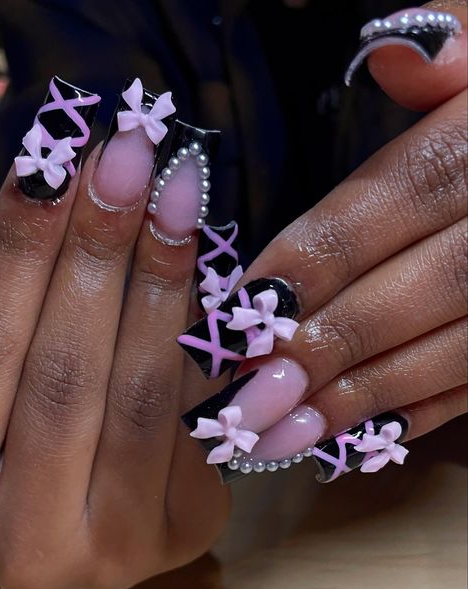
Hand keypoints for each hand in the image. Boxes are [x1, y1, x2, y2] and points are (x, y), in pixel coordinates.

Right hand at [0, 81, 228, 588]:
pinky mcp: (183, 528)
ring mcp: (111, 541)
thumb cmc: (27, 445)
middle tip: (131, 155)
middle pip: (63, 370)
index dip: (23, 244)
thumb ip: (25, 315)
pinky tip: (213, 271)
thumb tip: (56, 198)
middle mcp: (20, 534)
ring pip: (138, 394)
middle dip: (97, 250)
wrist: (72, 537)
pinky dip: (203, 338)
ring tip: (178, 196)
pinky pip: (199, 414)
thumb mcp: (13, 381)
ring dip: (161, 282)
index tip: (59, 154)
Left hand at [180, 1, 466, 482]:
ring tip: (281, 434)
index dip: (316, 259)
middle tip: (248, 393)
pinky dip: (410, 414)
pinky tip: (347, 438)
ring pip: (448, 353)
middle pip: (415, 292)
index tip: (245, 307)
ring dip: (359, 398)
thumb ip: (450, 46)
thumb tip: (395, 51)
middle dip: (329, 344)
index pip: (391, 205)